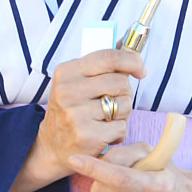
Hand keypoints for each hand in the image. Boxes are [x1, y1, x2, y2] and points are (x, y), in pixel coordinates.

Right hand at [35, 48, 144, 182]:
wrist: (52, 145)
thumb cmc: (72, 108)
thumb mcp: (77, 81)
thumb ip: (102, 65)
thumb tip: (131, 46)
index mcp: (66, 71)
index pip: (108, 57)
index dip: (131, 61)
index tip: (140, 70)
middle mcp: (67, 91)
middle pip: (120, 82)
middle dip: (125, 92)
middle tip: (114, 101)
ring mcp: (75, 114)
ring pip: (124, 105)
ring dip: (123, 113)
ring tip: (106, 118)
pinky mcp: (86, 136)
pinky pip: (121, 127)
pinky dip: (118, 131)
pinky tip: (104, 133)